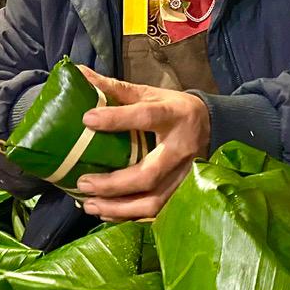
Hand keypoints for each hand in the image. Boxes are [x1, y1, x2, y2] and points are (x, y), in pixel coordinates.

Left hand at [74, 66, 210, 221]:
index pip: (146, 117)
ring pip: (153, 201)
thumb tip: (77, 74)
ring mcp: (185, 175)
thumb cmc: (173, 108)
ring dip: (119, 207)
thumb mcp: (150, 93)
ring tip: (89, 204)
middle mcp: (181, 148)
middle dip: (113, 184)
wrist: (212, 125)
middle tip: (82, 182)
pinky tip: (106, 212)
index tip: (87, 120)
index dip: (117, 119)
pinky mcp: (184, 193)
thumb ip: (115, 89)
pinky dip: (129, 215)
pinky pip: (157, 212)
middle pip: (148, 174)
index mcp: (174, 115)